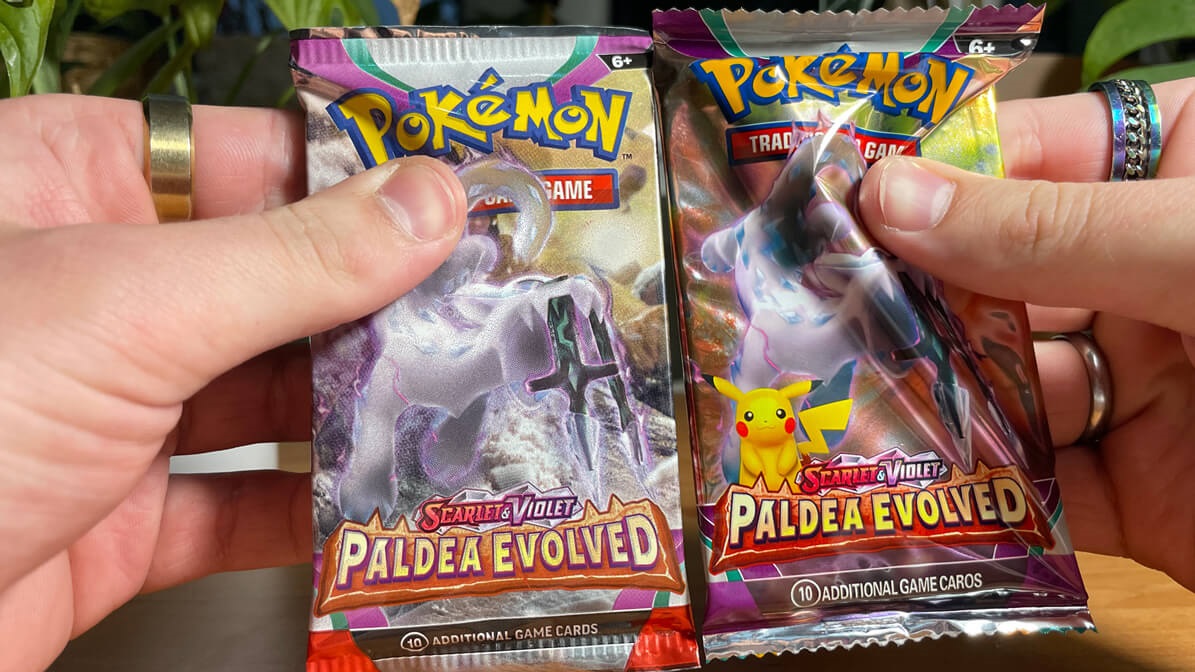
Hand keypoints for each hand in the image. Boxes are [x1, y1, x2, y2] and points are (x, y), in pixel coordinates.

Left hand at [0, 94, 466, 670]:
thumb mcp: (122, 308)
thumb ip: (290, 258)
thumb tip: (424, 204)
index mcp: (56, 188)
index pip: (243, 154)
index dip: (353, 173)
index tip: (455, 198)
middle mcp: (86, 294)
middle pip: (271, 280)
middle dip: (376, 305)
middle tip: (483, 313)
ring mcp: (101, 409)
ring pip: (265, 396)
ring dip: (358, 412)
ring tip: (456, 408)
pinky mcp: (113, 519)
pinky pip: (238, 505)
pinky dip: (311, 513)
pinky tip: (375, 505)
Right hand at [857, 79, 1194, 589]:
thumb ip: (1054, 229)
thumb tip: (896, 199)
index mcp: (1186, 175)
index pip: (1025, 156)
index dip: (927, 177)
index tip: (829, 206)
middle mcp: (1153, 273)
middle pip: (993, 278)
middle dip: (912, 304)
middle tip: (813, 319)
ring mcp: (1146, 385)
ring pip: (1000, 384)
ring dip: (931, 404)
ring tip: (848, 413)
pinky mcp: (1141, 489)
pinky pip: (1036, 484)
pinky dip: (981, 497)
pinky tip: (925, 493)